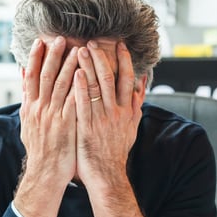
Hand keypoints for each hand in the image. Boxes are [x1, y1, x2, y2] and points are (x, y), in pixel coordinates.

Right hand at [15, 36, 77, 216]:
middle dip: (53, 56)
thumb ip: (27, 101)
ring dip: (69, 65)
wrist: (45, 174)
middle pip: (46, 76)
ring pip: (61, 85)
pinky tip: (87, 75)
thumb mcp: (28, 124)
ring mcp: (52, 116)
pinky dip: (79, 86)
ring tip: (77, 50)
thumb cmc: (40, 150)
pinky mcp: (66, 125)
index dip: (36, 58)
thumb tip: (24, 80)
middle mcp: (39, 109)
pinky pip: (74, 100)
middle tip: (60, 38)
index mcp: (30, 108)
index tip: (41, 42)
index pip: (31, 77)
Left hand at [73, 40, 142, 190]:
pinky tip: (75, 73)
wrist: (108, 175)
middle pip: (111, 79)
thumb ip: (136, 104)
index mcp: (127, 111)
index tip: (119, 45)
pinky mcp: (87, 127)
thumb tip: (142, 85)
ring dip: (89, 67)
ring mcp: (102, 120)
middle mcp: (117, 112)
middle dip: (103, 58)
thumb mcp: (132, 126)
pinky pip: (84, 104)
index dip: (124, 61)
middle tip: (94, 41)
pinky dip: (80, 87)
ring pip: (96, 88)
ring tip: (81, 50)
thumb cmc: (116, 151)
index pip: (127, 80)